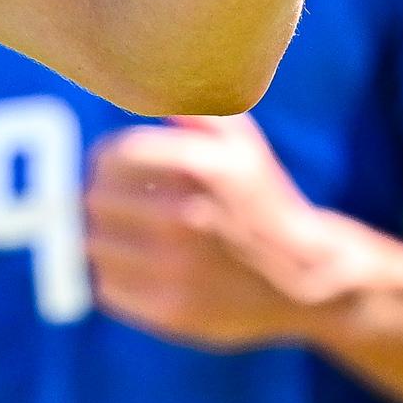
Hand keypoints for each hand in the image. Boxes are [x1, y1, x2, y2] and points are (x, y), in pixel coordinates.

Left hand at [83, 114, 353, 348]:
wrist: (308, 280)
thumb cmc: (266, 204)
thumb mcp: (244, 147)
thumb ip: (194, 115)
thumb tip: (143, 93)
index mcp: (199, 167)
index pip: (111, 156)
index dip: (106, 159)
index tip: (114, 168)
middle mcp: (184, 216)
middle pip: (95, 200)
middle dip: (104, 197)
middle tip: (121, 203)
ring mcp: (175, 268)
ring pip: (94, 245)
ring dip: (107, 237)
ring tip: (131, 237)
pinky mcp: (170, 310)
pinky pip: (107, 286)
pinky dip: (115, 275)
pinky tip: (141, 269)